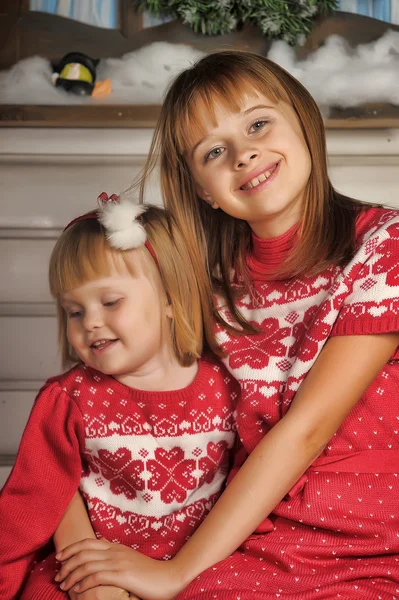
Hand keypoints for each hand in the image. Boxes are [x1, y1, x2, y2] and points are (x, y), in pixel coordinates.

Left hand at [56, 538, 183, 599]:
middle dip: (66, 562)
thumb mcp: (130, 564)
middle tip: (57, 573)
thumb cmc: (151, 575)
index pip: (88, 543)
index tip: (60, 557)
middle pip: (83, 551)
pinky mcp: (122, 575)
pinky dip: (83, 583)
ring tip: (63, 584)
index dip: (72, 548)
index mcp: (116, 547)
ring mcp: (118, 562)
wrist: (170, 577)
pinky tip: (77, 590)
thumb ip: (116, 562)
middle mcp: (115, 551)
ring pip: (86, 564)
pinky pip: (96, 576)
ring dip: (71, 574)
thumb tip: (100, 568)